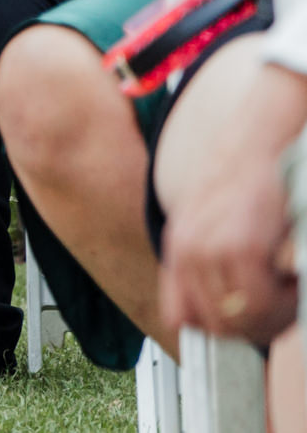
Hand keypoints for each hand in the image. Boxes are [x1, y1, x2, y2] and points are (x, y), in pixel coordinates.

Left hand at [159, 149, 298, 342]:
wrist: (259, 142)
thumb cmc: (246, 183)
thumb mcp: (212, 223)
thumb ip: (207, 265)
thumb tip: (214, 317)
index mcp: (178, 247)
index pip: (182, 318)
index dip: (218, 331)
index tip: (248, 325)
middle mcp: (186, 250)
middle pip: (216, 327)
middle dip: (255, 329)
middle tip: (283, 313)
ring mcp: (210, 249)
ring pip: (239, 319)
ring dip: (273, 319)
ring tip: (292, 296)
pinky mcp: (241, 246)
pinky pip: (259, 302)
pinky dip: (285, 303)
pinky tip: (294, 282)